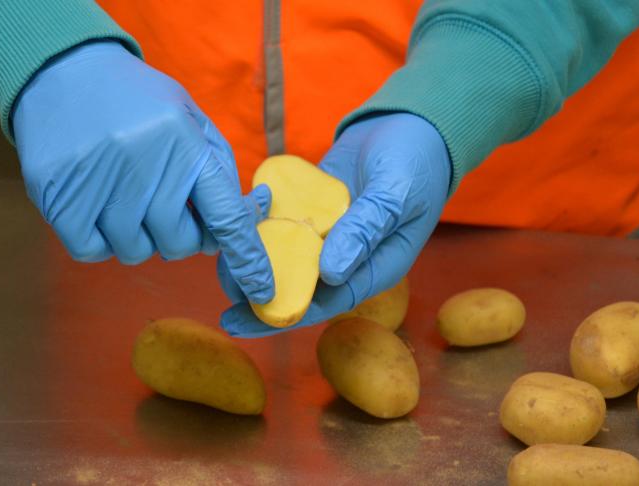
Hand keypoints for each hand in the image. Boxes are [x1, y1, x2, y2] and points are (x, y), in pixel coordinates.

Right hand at [12, 41, 272, 302]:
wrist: (64, 68)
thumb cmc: (138, 101)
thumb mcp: (189, 119)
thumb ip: (217, 170)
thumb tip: (243, 222)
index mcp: (186, 145)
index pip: (225, 217)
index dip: (246, 259)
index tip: (260, 291)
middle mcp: (145, 165)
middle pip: (178, 245)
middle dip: (179, 234)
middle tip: (163, 204)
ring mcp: (97, 182)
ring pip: (134, 252)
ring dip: (136, 235)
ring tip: (124, 193)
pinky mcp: (57, 195)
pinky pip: (91, 252)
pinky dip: (98, 239)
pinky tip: (96, 204)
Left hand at [219, 113, 450, 335]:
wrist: (412, 124)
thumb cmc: (418, 163)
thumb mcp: (397, 194)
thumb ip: (365, 230)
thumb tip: (330, 273)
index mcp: (372, 268)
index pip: (325, 303)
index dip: (284, 315)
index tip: (244, 322)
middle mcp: (346, 257)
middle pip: (299, 284)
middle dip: (260, 290)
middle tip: (224, 290)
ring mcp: (327, 232)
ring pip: (286, 254)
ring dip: (256, 256)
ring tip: (221, 255)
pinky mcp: (312, 208)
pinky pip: (284, 221)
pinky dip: (261, 220)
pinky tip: (238, 216)